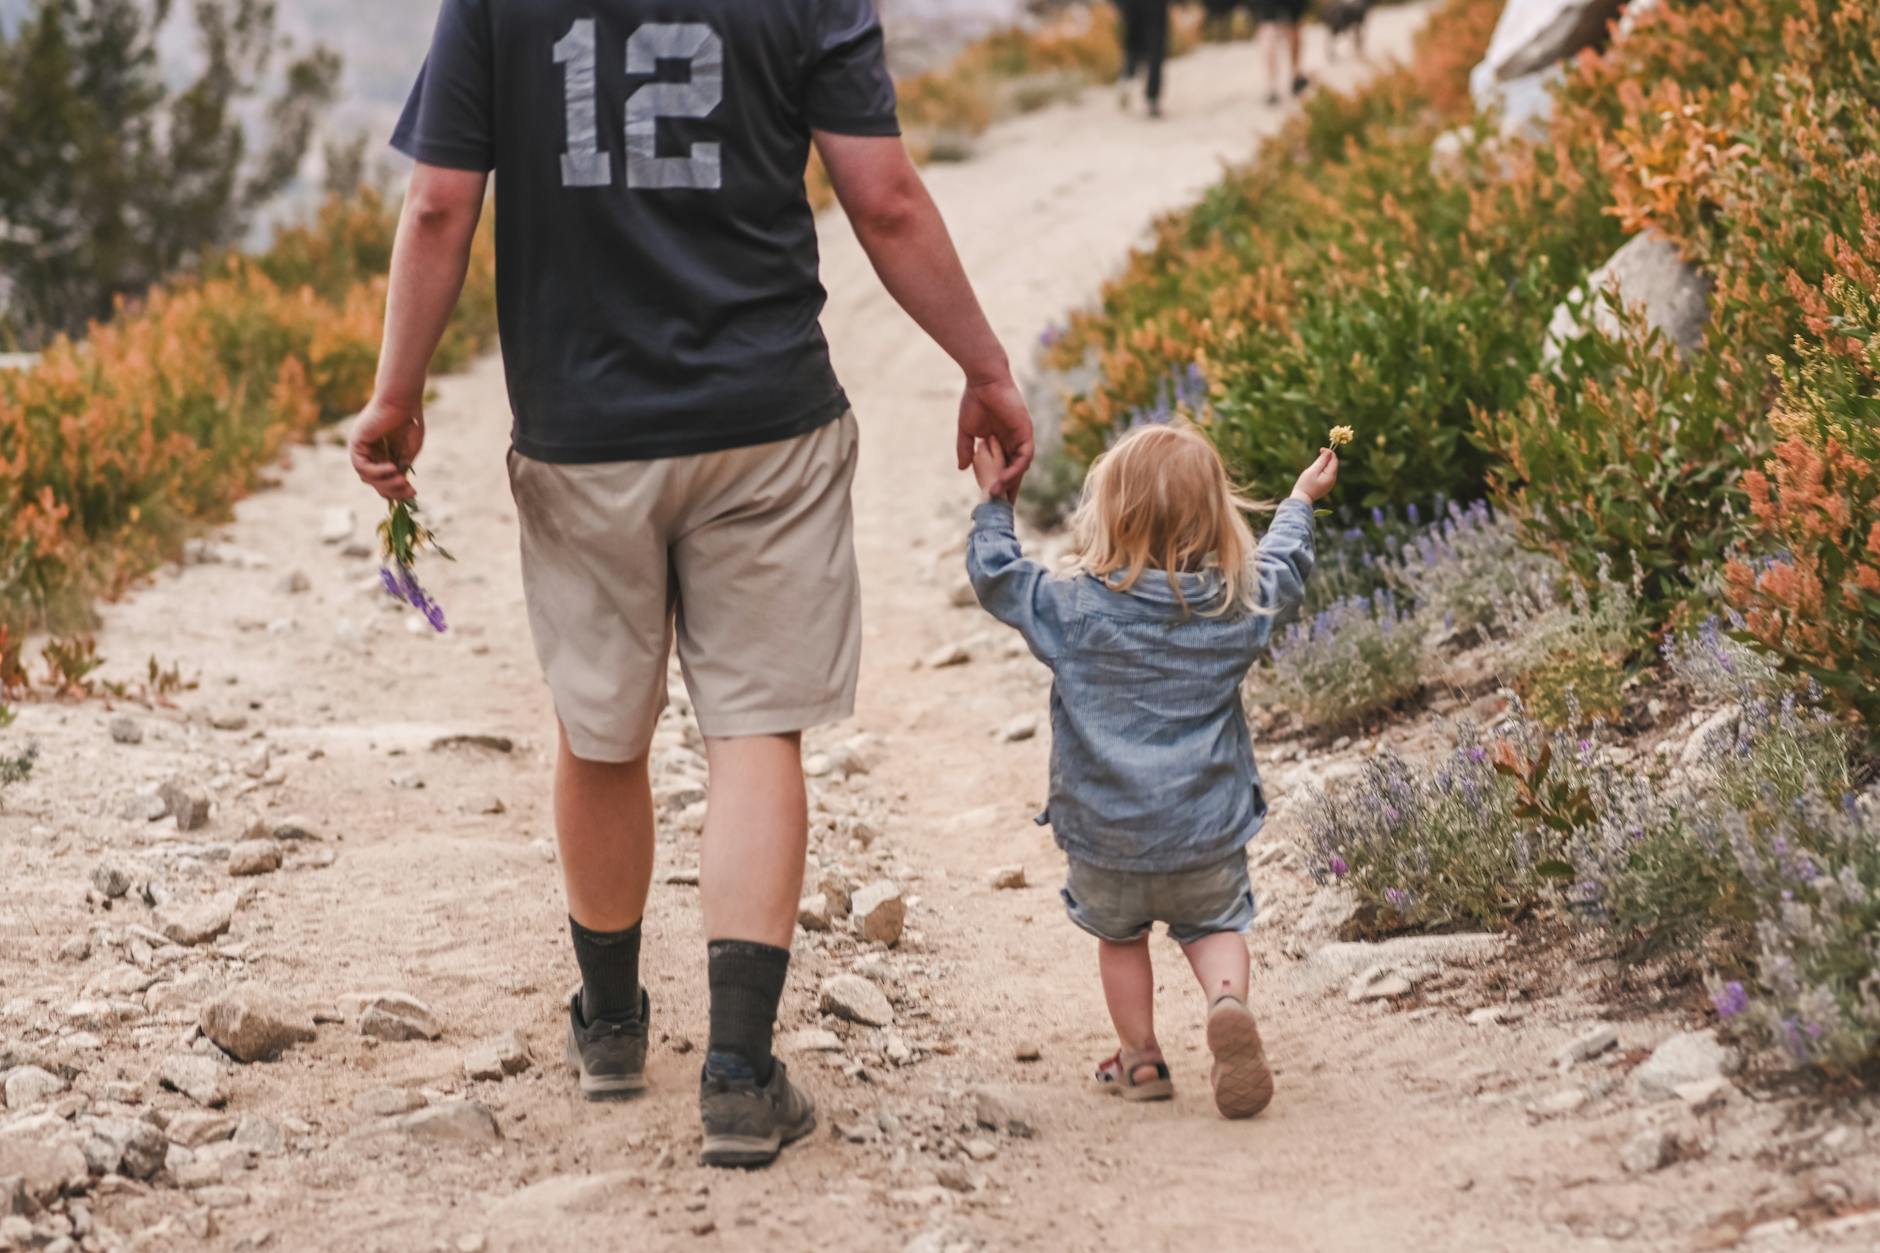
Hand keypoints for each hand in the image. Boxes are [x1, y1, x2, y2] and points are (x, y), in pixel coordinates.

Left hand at [350, 395, 424, 501]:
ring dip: (386, 482)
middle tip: (409, 489)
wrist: (403, 400)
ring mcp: (361, 449)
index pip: (384, 480)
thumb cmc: (409, 420)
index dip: (397, 490)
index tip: (413, 492)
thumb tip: (399, 483)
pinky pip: (362, 466)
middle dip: (393, 489)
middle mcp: (369, 454)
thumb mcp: (409, 449)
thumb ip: (403, 465)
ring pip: (367, 477)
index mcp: (382, 455)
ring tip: (401, 480)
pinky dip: (376, 471)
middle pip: (375, 482)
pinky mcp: (356, 443)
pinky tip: (391, 468)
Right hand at [956, 372, 1033, 498]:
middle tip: (1000, 509)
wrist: (983, 380)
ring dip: (1009, 483)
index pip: (1003, 467)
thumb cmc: (974, 400)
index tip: (992, 501)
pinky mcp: (1026, 432)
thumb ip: (966, 449)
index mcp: (1001, 441)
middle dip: (1008, 490)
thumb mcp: (967, 431)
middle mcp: (1014, 441)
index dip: (999, 484)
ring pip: (1019, 467)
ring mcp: (1021, 437)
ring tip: (996, 495)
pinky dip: (1014, 470)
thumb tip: (962, 468)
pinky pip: (1024, 457)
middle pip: (1014, 471)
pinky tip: (1003, 480)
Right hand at [1291, 448, 1338, 502]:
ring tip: (1315, 464)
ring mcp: (1330, 483)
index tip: (1321, 449)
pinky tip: (1316, 471)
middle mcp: (1333, 480)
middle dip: (1327, 458)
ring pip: (1330, 469)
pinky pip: (1327, 474)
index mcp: (1331, 476)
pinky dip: (1323, 469)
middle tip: (1318, 453)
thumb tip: (1328, 452)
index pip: (1334, 460)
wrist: (1301, 499)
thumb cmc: (1305, 484)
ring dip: (1324, 463)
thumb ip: (1321, 461)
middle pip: (1333, 464)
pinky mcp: (1326, 485)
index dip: (1329, 453)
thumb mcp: (1313, 470)